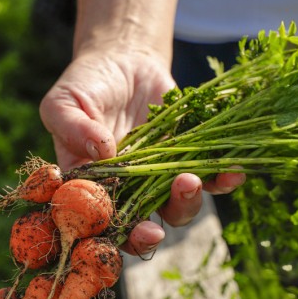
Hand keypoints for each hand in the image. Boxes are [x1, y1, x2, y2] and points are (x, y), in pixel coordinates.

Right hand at [39, 46, 244, 255]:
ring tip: (190, 180)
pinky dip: (224, 179)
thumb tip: (102, 150)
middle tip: (155, 229)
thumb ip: (73, 128)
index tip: (126, 233)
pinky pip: (210, 177)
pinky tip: (233, 171)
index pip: (100, 223)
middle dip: (148, 234)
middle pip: (140, 227)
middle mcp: (127, 191)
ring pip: (177, 208)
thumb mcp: (64, 102)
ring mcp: (160, 177)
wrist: (124, 62)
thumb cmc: (86, 85)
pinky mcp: (188, 158)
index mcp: (91, 186)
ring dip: (186, 203)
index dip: (113, 236)